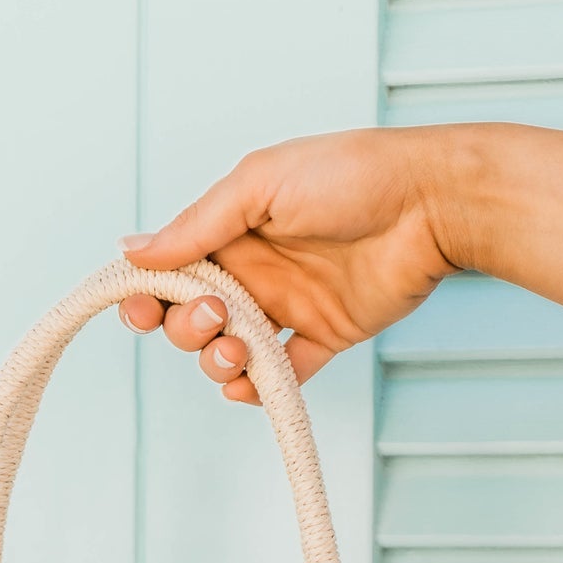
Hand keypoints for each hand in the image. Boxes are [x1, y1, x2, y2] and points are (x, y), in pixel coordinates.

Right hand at [117, 128, 467, 402]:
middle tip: (217, 313)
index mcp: (232, 230)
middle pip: (194, 318)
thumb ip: (198, 225)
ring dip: (220, 361)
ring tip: (239, 348)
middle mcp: (256, 269)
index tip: (141, 311)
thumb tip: (133, 251)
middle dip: (188, 328)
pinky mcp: (325, 335)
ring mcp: (289, 305)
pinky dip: (261, 388)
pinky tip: (253, 384)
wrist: (430, 202)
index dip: (150, 297)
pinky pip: (283, 376)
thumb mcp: (260, 185)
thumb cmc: (351, 174)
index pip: (172, 273)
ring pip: (231, 352)